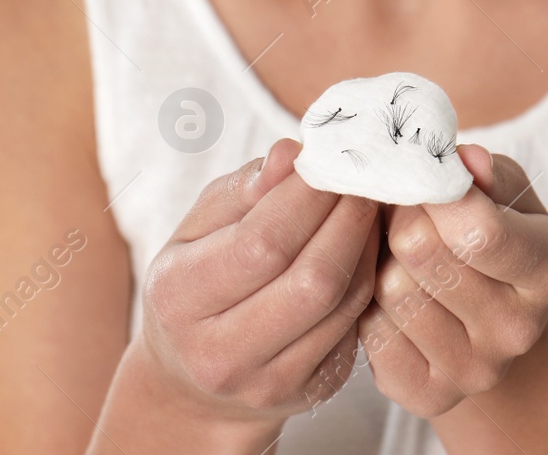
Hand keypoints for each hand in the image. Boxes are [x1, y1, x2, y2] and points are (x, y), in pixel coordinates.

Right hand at [129, 138, 379, 422]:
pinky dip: (369, 277)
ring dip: (366, 245)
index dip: (308, 197)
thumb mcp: (198, 228)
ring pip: (342, 303)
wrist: (193, 381)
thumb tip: (290, 154)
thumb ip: (243, 189)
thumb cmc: (196, 280)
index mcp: (178, 298)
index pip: (260, 243)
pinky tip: (366, 246)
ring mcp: (267, 381)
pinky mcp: (309, 393)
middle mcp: (219, 352)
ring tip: (367, 205)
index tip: (330, 160)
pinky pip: (354, 325)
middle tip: (362, 179)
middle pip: (312, 279)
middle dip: (348, 218)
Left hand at [356, 145, 547, 417]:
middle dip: (400, 218)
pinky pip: (370, 333)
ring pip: (390, 289)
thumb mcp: (501, 191)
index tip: (420, 177)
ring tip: (397, 255)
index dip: (432, 191)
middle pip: (420, 250)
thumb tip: (464, 160)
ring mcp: (476, 371)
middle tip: (403, 212)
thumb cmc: (491, 236)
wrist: (487, 321)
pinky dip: (368, 306)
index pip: (479, 230)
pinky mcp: (430, 396)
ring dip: (381, 261)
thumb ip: (483, 171)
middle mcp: (520, 329)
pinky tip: (389, 298)